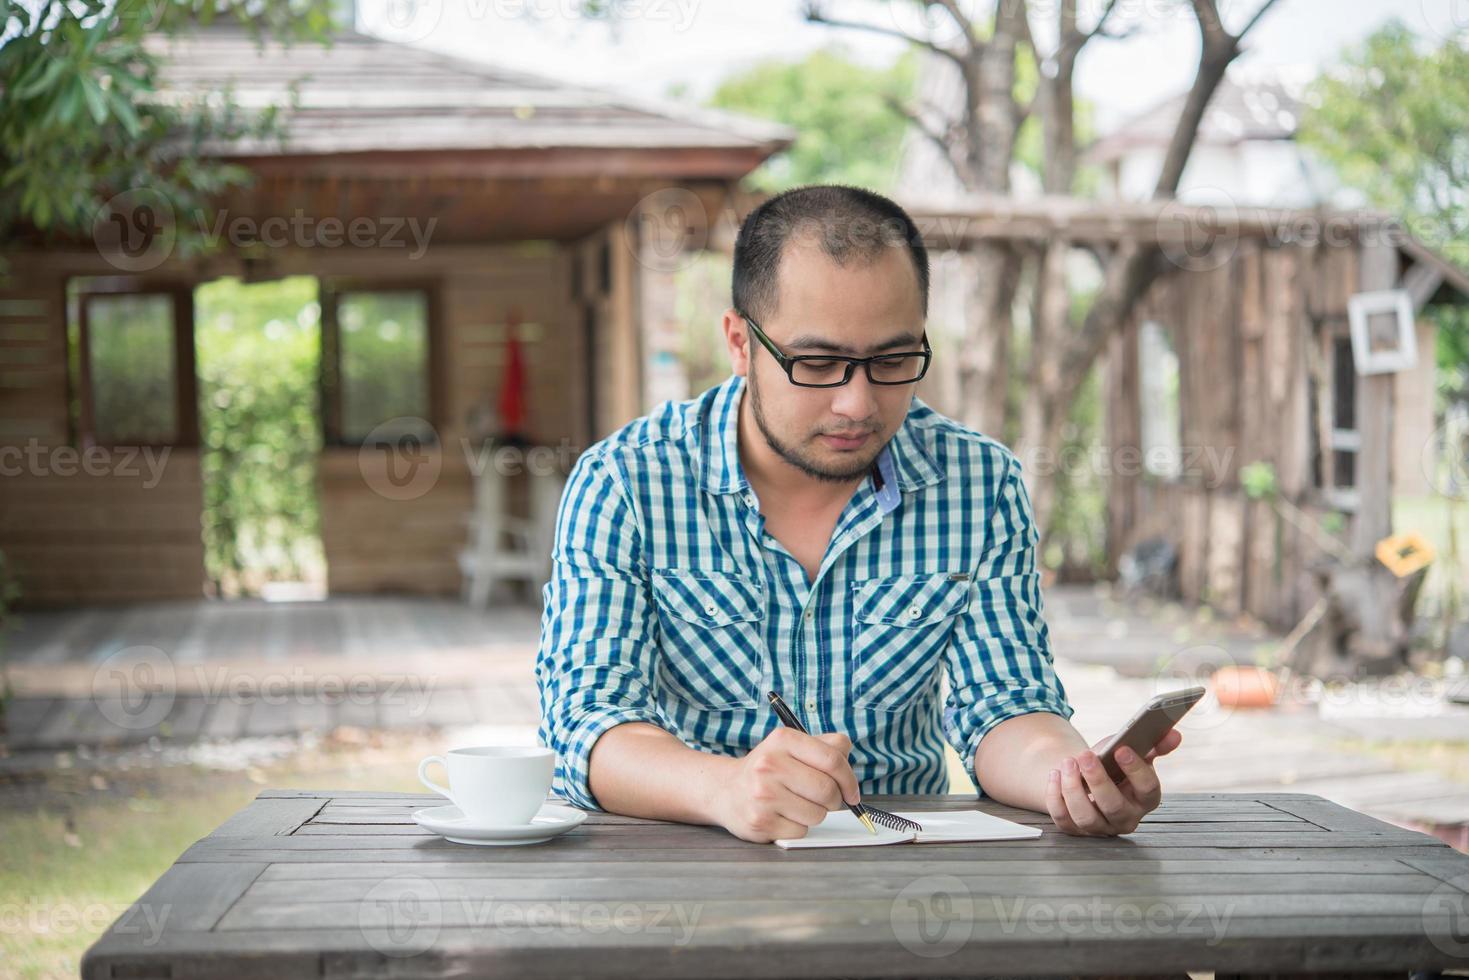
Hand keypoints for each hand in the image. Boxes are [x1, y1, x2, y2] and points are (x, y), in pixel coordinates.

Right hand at [713, 728, 861, 842]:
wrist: (725, 790)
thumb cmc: (768, 769)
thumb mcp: (791, 747)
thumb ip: (825, 746)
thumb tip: (847, 756)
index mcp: (783, 740)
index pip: (832, 759)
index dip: (849, 779)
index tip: (851, 792)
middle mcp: (769, 764)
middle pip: (827, 790)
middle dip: (834, 800)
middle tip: (824, 800)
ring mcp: (762, 794)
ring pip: (817, 814)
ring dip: (815, 814)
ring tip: (796, 804)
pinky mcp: (760, 822)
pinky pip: (801, 831)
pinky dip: (798, 827)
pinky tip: (783, 816)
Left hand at [1045, 728, 1181, 836]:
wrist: (1087, 776)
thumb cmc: (1113, 764)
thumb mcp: (1132, 750)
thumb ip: (1153, 744)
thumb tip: (1173, 734)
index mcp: (1145, 798)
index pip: (1148, 789)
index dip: (1136, 770)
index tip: (1122, 749)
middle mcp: (1126, 817)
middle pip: (1114, 807)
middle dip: (1098, 780)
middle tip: (1085, 755)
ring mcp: (1100, 827)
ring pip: (1086, 817)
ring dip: (1073, 789)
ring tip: (1067, 762)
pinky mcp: (1075, 829)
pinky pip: (1063, 819)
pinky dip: (1055, 796)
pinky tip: (1055, 774)